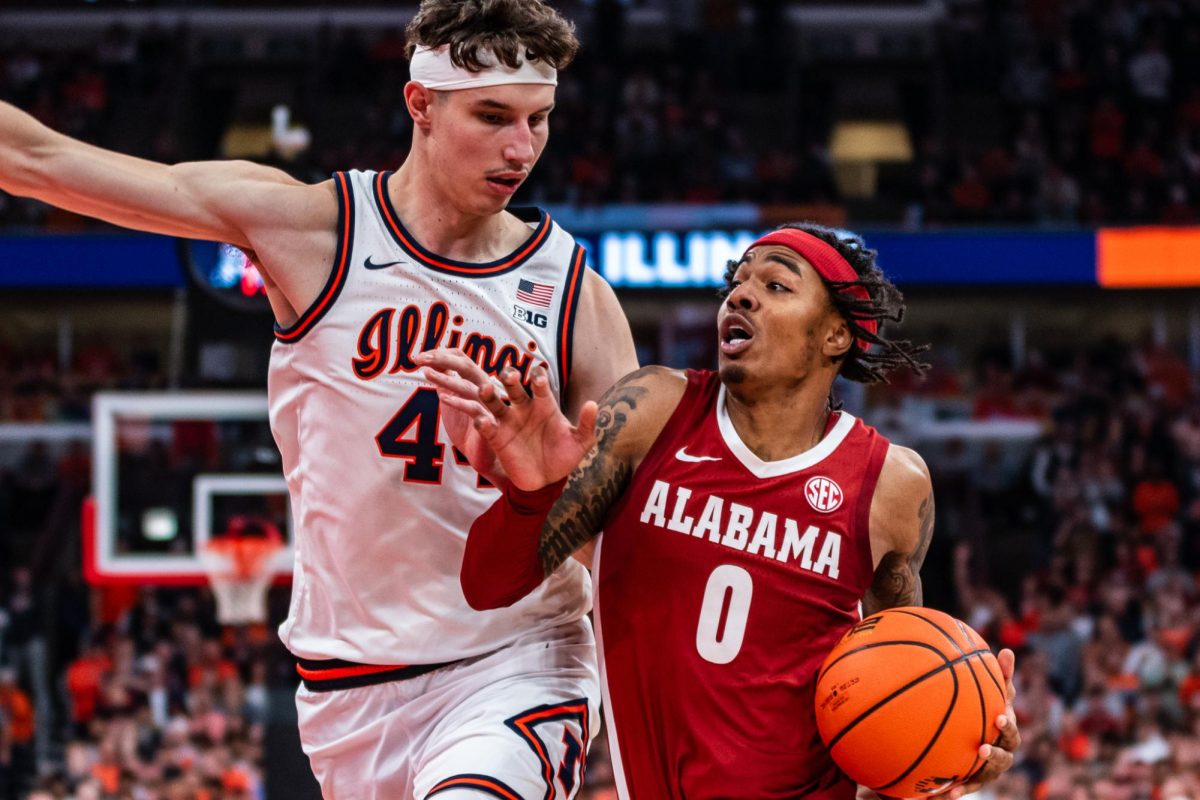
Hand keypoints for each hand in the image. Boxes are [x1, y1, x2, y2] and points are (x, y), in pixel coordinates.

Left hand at [413, 348, 507, 484]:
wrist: (483, 456)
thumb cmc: (468, 427)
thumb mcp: (453, 399)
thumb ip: (445, 381)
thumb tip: (429, 363)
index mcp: (476, 380)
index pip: (461, 357)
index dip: (441, 353)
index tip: (420, 356)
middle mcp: (485, 387)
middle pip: (466, 365)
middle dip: (442, 358)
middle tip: (419, 358)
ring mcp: (489, 405)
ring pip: (468, 386)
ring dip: (445, 378)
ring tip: (425, 373)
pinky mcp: (490, 424)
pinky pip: (475, 410)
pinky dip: (459, 403)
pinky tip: (442, 399)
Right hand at [417, 348, 597, 490]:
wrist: (547, 483)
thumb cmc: (564, 457)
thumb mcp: (581, 443)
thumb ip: (587, 424)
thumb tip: (593, 404)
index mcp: (544, 405)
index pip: (539, 383)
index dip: (538, 378)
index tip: (538, 379)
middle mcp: (524, 408)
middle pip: (513, 386)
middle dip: (510, 377)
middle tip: (509, 375)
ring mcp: (508, 422)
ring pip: (494, 402)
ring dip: (488, 394)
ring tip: (485, 389)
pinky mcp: (496, 438)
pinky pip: (485, 427)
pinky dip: (482, 422)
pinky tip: (482, 421)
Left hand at [948, 648, 1021, 798]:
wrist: (974, 732)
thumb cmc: (987, 707)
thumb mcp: (991, 691)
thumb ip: (999, 676)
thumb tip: (1008, 650)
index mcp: (1006, 731)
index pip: (1010, 729)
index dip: (1007, 725)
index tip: (998, 716)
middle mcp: (1001, 753)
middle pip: (1003, 758)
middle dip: (995, 754)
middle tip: (982, 748)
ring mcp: (989, 769)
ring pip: (985, 776)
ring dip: (974, 778)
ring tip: (960, 781)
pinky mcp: (974, 780)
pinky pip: (966, 787)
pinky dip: (955, 791)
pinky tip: (941, 795)